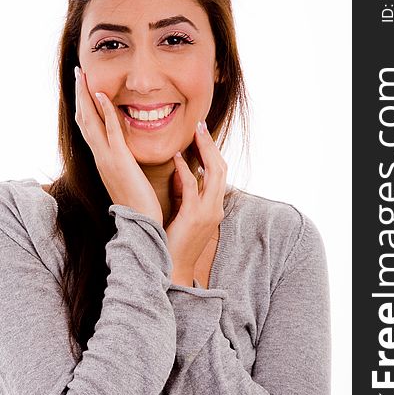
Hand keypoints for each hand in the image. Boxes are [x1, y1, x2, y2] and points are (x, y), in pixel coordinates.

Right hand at [74, 67, 162, 225]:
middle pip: (84, 120)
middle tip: (77, 73)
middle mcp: (100, 157)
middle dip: (80, 95)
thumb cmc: (139, 205)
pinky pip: (110, 131)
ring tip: (83, 76)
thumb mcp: (128, 179)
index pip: (89, 128)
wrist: (140, 223)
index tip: (84, 89)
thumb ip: (125, 164)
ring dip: (86, 96)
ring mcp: (107, 158)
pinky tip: (102, 95)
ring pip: (91, 121)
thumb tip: (125, 155)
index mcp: (103, 160)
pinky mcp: (119, 160)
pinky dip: (105, 112)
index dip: (85, 107)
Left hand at [165, 121, 226, 284]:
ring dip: (204, 151)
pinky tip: (175, 158)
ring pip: (214, 174)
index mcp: (215, 206)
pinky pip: (191, 187)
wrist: (172, 268)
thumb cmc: (175, 242)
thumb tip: (181, 171)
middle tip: (200, 125)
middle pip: (221, 168)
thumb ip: (186, 193)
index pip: (220, 173)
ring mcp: (207, 212)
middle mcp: (216, 208)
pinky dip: (184, 170)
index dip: (212, 152)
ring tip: (194, 134)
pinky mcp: (194, 217)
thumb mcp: (185, 214)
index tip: (202, 134)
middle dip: (210, 145)